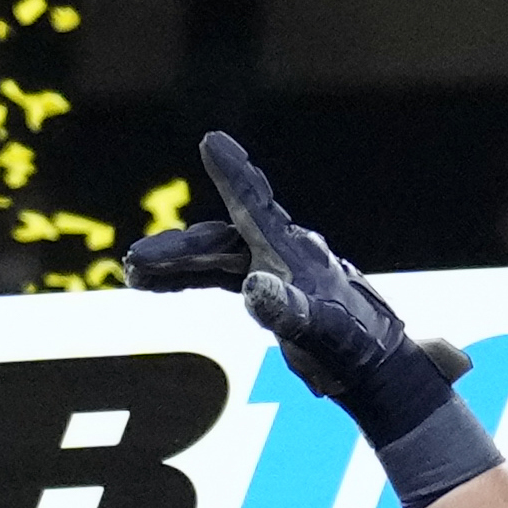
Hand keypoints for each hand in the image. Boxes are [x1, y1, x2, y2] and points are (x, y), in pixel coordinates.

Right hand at [120, 133, 471, 441]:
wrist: (373, 366)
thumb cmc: (350, 347)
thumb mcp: (320, 331)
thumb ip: (287, 310)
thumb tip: (253, 289)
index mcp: (293, 252)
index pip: (256, 205)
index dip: (232, 174)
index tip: (211, 141)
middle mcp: (281, 253)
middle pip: (221, 237)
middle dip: (178, 249)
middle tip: (137, 262)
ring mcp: (273, 269)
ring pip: (214, 256)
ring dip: (174, 264)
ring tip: (133, 274)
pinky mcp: (267, 290)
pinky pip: (216, 275)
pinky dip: (185, 278)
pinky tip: (155, 286)